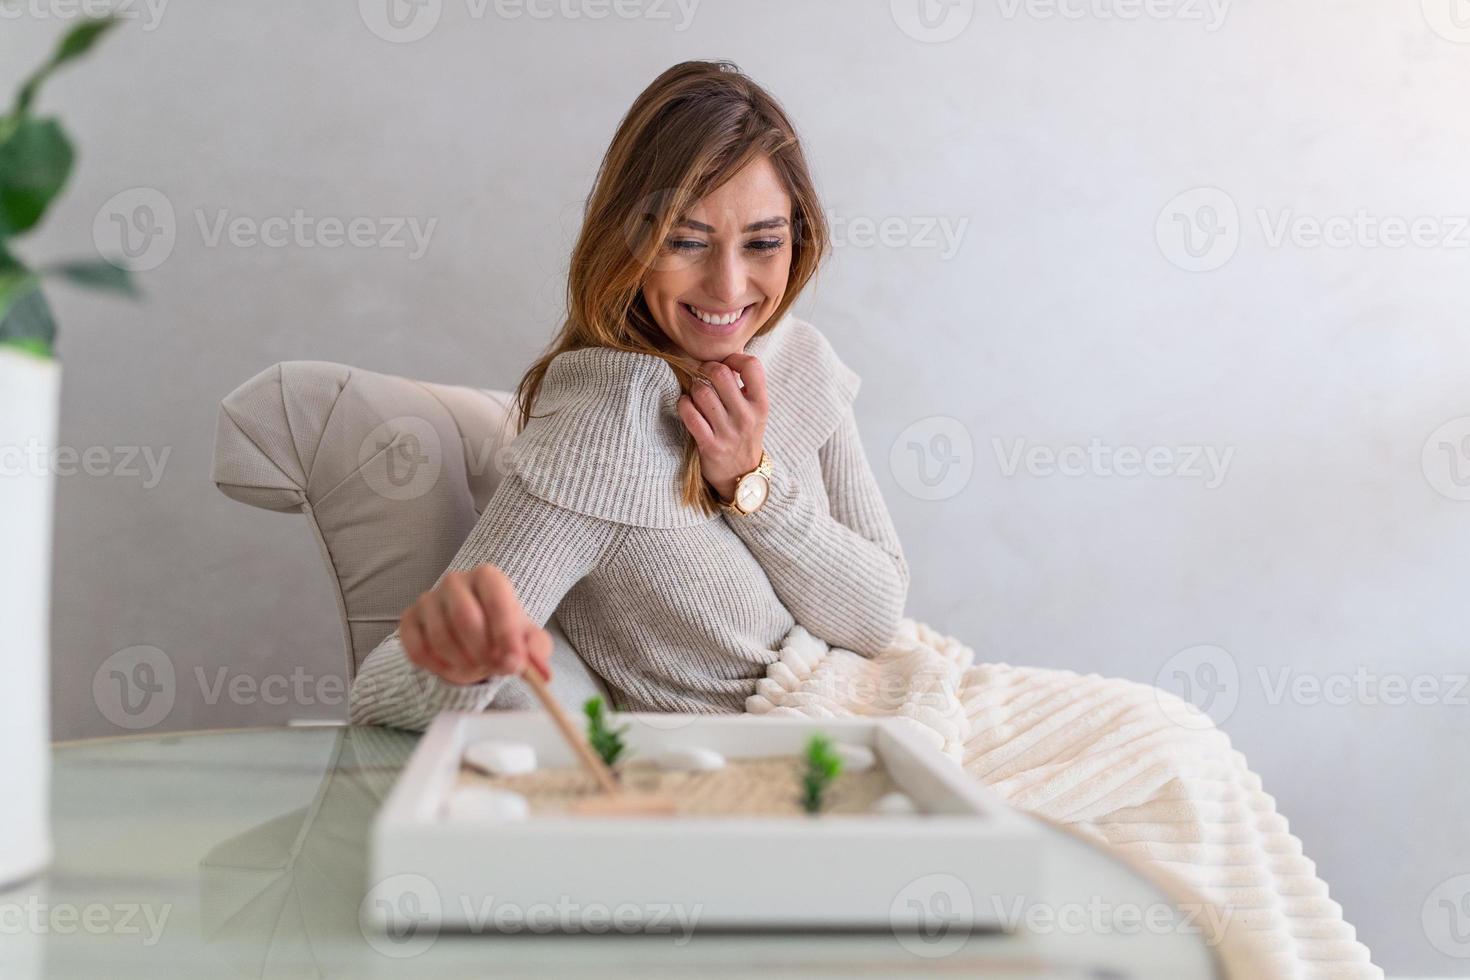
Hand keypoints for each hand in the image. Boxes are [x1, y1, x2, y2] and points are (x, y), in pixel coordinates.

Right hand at [398, 565, 552, 684]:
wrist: (474, 635)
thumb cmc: (502, 632)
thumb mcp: (527, 640)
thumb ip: (536, 651)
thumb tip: (540, 672)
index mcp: (488, 577)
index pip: (496, 601)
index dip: (506, 635)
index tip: (515, 663)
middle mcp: (455, 581)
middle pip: (465, 618)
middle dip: (483, 652)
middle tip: (493, 669)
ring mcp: (428, 598)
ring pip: (441, 638)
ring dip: (462, 663)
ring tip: (476, 667)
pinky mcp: (409, 619)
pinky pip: (418, 649)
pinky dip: (437, 667)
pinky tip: (452, 666)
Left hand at [675, 353, 768, 502]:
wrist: (743, 476)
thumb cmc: (745, 434)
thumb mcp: (756, 411)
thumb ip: (746, 385)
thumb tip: (725, 355)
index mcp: (760, 404)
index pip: (752, 366)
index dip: (733, 357)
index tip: (726, 364)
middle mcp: (746, 417)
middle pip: (720, 374)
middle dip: (706, 369)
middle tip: (703, 374)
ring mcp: (728, 432)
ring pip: (701, 393)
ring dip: (693, 388)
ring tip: (696, 394)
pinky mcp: (709, 445)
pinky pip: (689, 414)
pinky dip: (684, 405)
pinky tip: (687, 406)